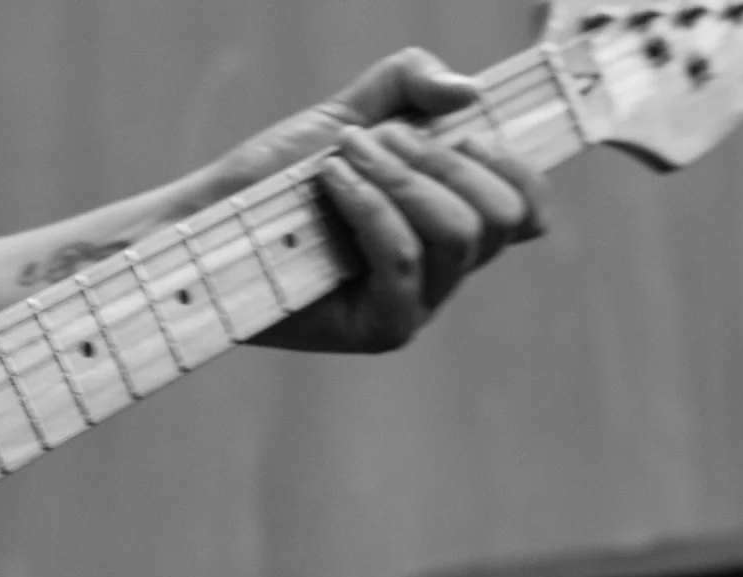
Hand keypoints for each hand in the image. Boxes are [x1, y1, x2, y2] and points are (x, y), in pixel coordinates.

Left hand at [196, 49, 551, 354]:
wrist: (213, 223)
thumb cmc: (280, 177)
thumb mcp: (350, 110)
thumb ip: (410, 83)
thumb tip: (471, 91)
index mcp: (453, 221)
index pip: (530, 211)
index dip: (518, 166)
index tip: (469, 130)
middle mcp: (446, 269)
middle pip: (502, 217)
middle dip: (444, 160)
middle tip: (378, 138)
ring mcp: (419, 303)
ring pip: (458, 234)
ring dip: (403, 176)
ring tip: (345, 155)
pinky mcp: (383, 328)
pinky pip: (406, 259)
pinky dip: (373, 207)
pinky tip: (334, 182)